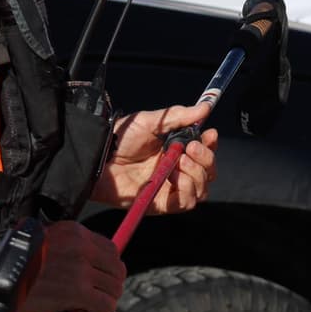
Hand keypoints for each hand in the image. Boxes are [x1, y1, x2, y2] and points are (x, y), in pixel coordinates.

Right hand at [17, 221, 125, 311]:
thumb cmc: (15, 261)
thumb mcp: (44, 238)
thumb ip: (67, 245)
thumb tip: (84, 262)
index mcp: (76, 232)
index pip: (111, 249)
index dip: (108, 267)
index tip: (98, 278)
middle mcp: (84, 247)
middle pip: (117, 269)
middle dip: (110, 285)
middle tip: (95, 296)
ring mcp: (82, 269)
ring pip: (115, 288)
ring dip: (106, 300)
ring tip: (89, 307)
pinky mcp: (77, 291)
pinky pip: (105, 305)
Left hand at [90, 104, 218, 210]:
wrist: (100, 158)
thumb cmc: (121, 138)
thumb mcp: (151, 121)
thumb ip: (179, 116)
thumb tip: (205, 108)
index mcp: (176, 150)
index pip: (204, 151)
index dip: (210, 145)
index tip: (210, 134)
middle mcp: (176, 170)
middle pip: (208, 172)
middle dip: (206, 159)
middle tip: (191, 148)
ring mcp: (169, 188)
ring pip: (201, 189)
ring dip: (198, 174)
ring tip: (180, 162)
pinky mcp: (161, 203)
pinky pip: (186, 202)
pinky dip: (187, 190)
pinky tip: (176, 177)